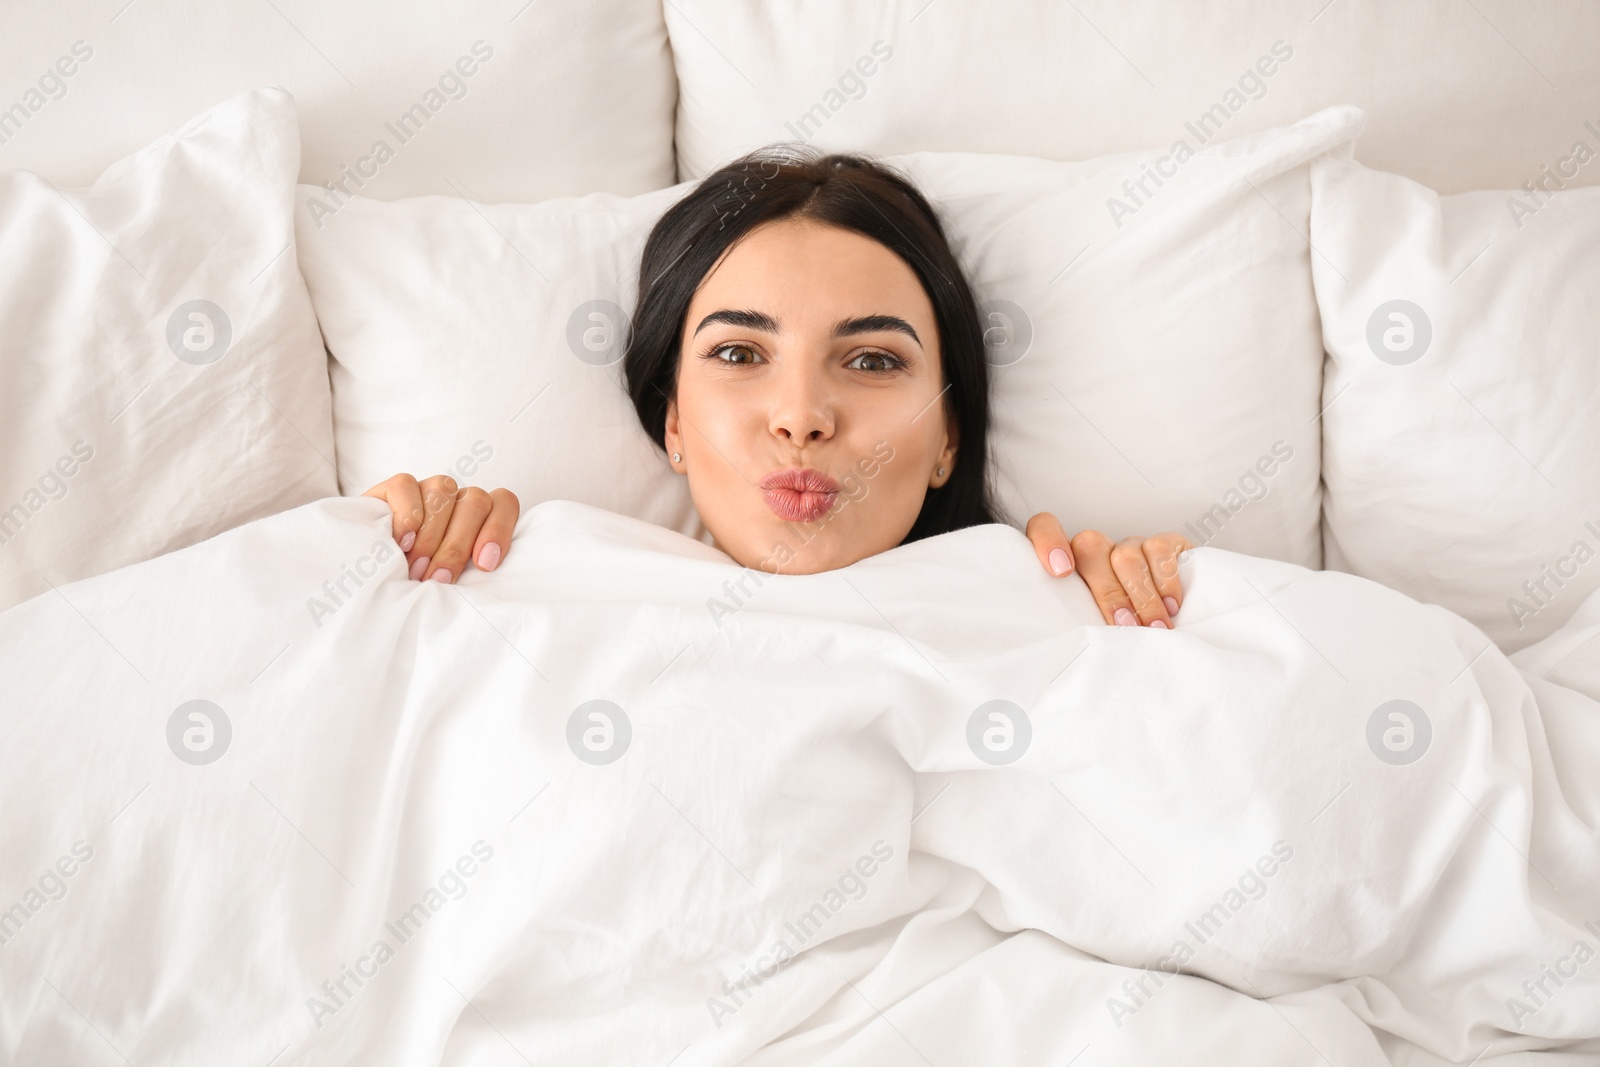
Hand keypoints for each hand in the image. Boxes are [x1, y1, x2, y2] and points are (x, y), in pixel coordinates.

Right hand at [362, 474, 518, 583]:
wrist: (369, 575)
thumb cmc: (419, 582)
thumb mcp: (449, 580)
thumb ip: (470, 573)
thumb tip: (482, 587)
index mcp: (480, 517)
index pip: (503, 503)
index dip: (498, 530)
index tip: (484, 565)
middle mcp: (457, 499)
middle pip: (476, 501)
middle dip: (457, 545)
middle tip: (439, 579)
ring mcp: (426, 489)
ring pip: (444, 489)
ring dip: (432, 533)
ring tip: (416, 568)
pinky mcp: (393, 488)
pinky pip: (406, 485)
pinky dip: (406, 513)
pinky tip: (401, 541)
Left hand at [1025, 513, 1189, 627]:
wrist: (1174, 621)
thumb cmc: (1118, 629)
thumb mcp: (1091, 626)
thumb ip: (1078, 620)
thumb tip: (1078, 640)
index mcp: (1069, 564)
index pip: (1045, 528)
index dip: (1048, 541)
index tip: (1059, 571)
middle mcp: (1098, 549)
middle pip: (1090, 547)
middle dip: (1108, 593)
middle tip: (1124, 625)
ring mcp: (1130, 545)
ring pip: (1126, 555)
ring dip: (1141, 597)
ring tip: (1153, 627)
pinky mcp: (1165, 544)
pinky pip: (1159, 549)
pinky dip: (1166, 582)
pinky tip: (1171, 606)